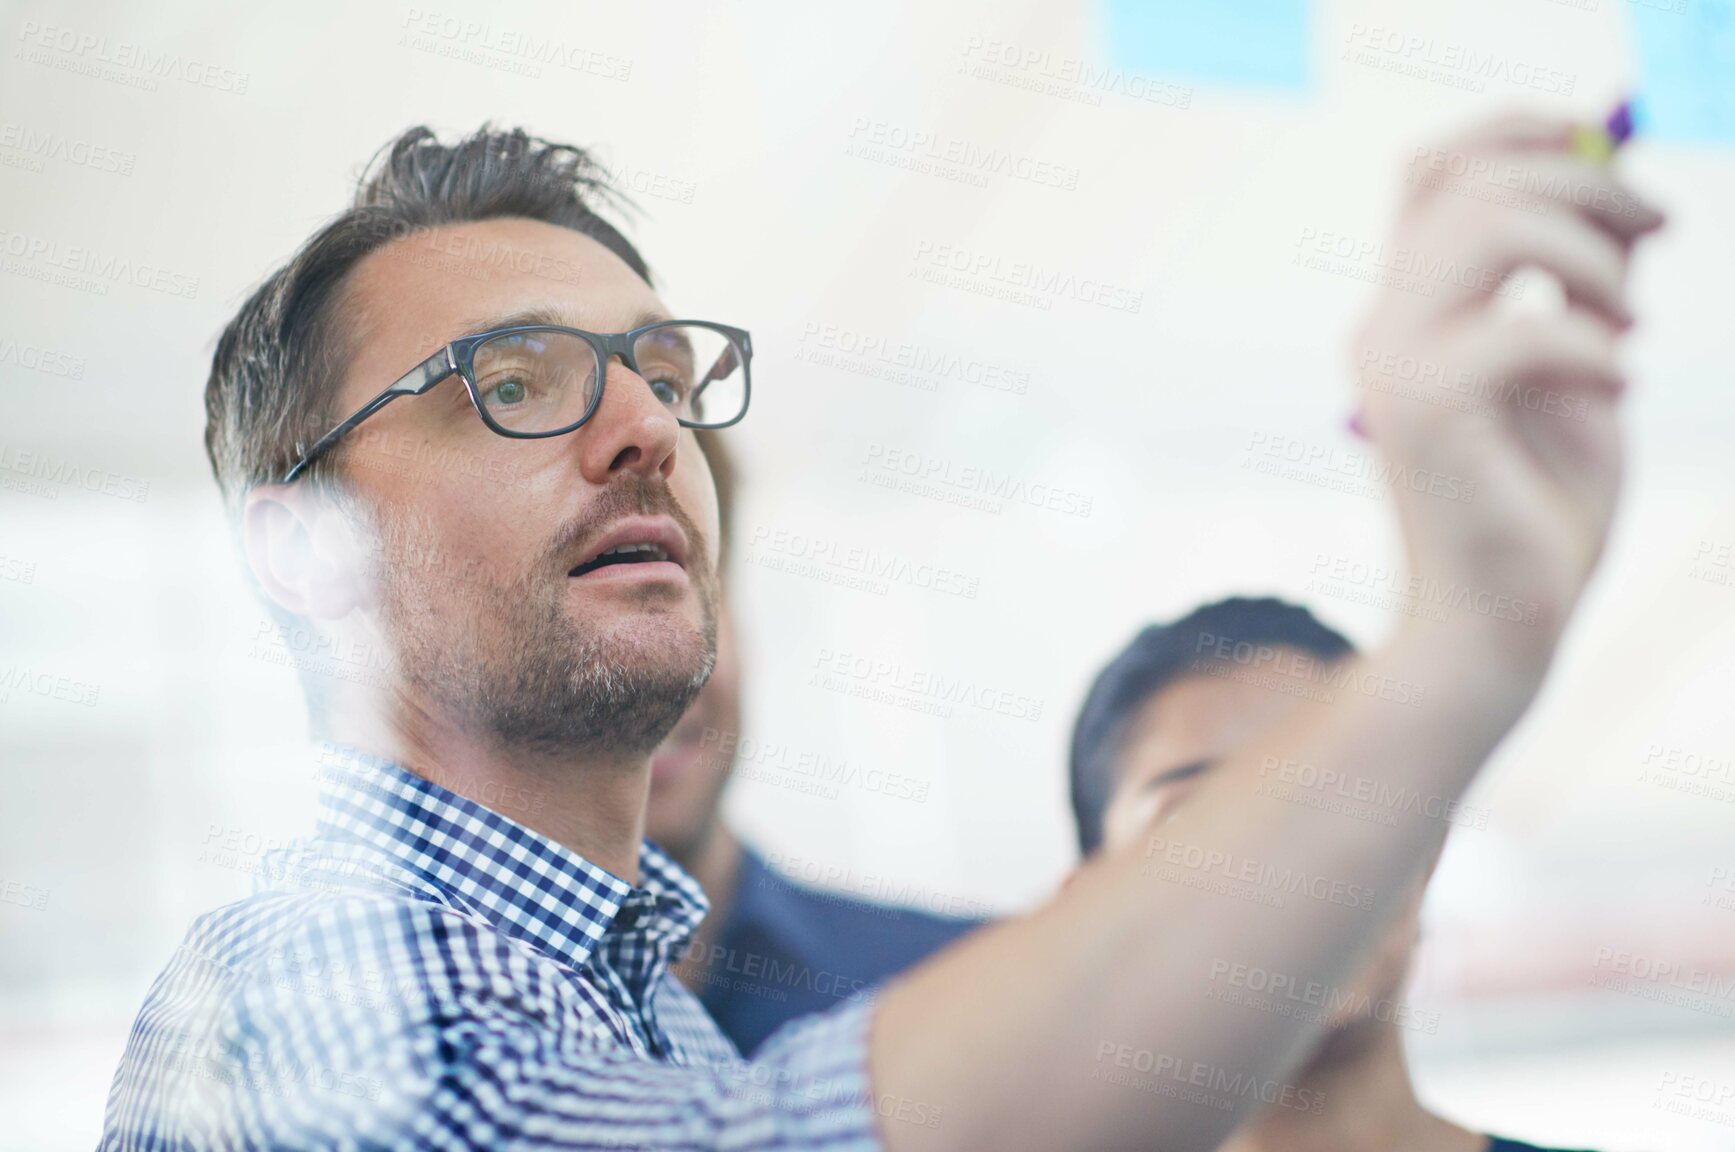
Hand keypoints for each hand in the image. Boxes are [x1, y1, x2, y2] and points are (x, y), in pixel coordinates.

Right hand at [1353, 113, 1663, 673]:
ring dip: (1590, 253)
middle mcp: (1386, 325)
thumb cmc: (1538, 504)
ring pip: (1488, 227)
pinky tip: (1618, 388)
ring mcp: (1395, 368)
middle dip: (1586, 182)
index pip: (1435, 170)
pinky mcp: (1425, 416)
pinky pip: (1523, 331)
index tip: (1604, 152)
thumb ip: (1578, 285)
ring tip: (1631, 317)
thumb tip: (1620, 195)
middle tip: (1657, 232)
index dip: (1518, 131)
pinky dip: (1596, 345)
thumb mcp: (1576, 366)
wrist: (1500, 620)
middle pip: (1471, 181)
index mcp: (1410, 308)